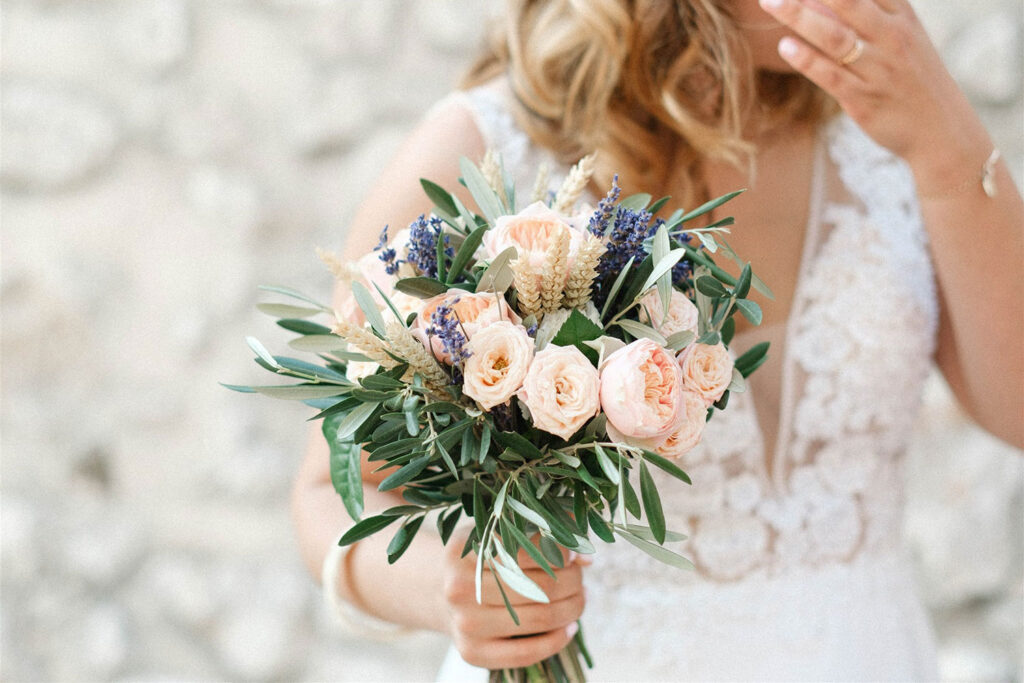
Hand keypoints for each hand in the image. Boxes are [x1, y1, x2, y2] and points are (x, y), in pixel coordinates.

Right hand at [442, 530, 589, 669]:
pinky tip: (569, 628)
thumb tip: (585, 557)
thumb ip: (543, 536)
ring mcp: (465, 622)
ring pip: (540, 618)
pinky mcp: (472, 652)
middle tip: (580, 578)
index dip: (562, 552)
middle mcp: (460, 586)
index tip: (575, 555)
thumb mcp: (500, 534)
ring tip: (579, 599)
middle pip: (541, 586)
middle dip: (573, 582)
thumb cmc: (481, 559)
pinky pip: (527, 652)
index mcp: (466, 549)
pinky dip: (557, 641)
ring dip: (572, 609)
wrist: (441, 594)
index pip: (529, 549)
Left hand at [759, 0, 991, 191]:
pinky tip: (784, 46)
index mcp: (902, 17)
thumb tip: (817, 2)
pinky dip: (806, 59)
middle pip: (847, 3)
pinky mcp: (863, 99)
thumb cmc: (913, 78)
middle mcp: (892, 38)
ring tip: (770, 3)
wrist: (941, 129)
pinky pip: (829, 75)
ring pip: (834, 37)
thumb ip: (867, 16)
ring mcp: (878, 69)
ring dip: (800, 17)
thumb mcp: (901, 38)